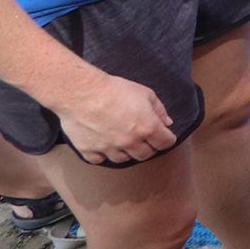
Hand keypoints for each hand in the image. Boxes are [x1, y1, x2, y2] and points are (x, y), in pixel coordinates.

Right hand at [54, 71, 175, 164]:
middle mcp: (129, 142)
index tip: (165, 136)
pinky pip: (99, 159)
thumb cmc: (115, 89)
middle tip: (145, 139)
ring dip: (126, 151)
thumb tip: (167, 123)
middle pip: (145, 155)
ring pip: (123, 159)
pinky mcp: (89, 150)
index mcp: (147, 127)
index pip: (165, 143)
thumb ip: (159, 110)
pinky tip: (103, 144)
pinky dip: (102, 154)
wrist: (82, 92)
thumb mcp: (145, 93)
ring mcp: (108, 148)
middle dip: (149, 147)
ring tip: (124, 140)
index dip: (167, 139)